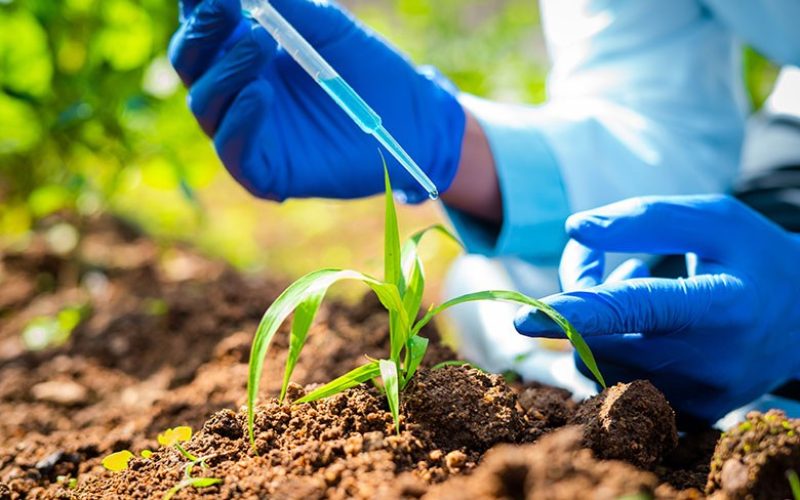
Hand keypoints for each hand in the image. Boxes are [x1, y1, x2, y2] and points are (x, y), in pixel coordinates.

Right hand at [169, 0, 464, 202]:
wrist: (411, 119)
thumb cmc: (367, 69)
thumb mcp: (326, 28)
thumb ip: (287, 6)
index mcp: (242, 50)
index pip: (202, 25)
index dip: (198, 7)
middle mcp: (235, 90)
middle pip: (192, 63)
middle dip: (202, 33)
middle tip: (223, 5)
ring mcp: (247, 131)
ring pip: (206, 105)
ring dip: (226, 71)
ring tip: (259, 45)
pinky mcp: (264, 171)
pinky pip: (234, 151)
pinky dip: (240, 122)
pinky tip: (259, 94)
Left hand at [514, 195, 799, 422]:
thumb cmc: (755, 257)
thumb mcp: (713, 219)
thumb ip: (645, 217)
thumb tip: (573, 230)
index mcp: (723, 304)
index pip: (635, 310)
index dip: (576, 311)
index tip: (523, 315)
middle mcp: (713, 361)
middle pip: (604, 340)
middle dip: (579, 300)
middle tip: (609, 263)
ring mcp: (702, 395)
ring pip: (603, 366)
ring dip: (596, 325)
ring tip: (636, 284)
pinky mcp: (691, 413)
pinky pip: (619, 386)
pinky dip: (611, 352)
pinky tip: (642, 326)